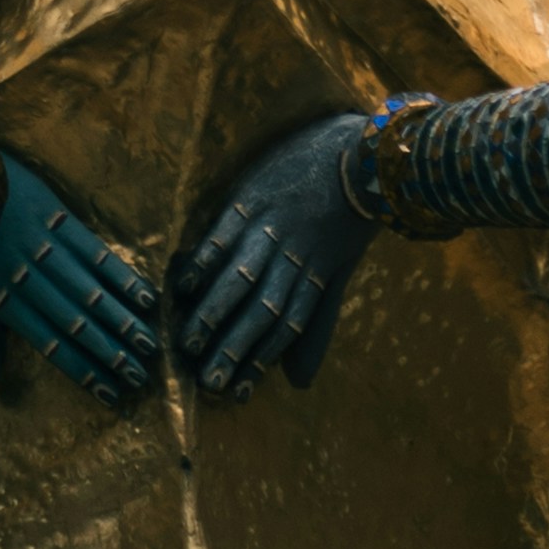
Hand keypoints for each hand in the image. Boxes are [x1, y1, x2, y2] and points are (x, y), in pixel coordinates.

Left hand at [0, 150, 159, 407]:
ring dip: (121, 318)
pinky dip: (118, 273)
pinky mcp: (54, 213)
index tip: (111, 394)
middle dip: (110, 351)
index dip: (82, 369)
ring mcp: (43, 245)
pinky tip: (143, 294)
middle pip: (75, 320)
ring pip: (88, 289)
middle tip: (142, 378)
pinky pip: (91, 248)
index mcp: (2, 300)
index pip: (50, 343)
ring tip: (150, 344)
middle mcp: (27, 277)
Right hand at [171, 114, 376, 395]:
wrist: (363, 156)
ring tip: (187, 343)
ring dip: (214, 313)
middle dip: (231, 348)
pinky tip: (184, 285)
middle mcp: (291, 260)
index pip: (284, 330)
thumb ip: (320, 322)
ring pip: (240, 279)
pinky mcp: (252, 199)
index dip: (259, 362)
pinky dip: (205, 260)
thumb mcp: (342, 272)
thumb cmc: (352, 216)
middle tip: (205, 381)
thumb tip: (302, 381)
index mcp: (314, 278)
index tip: (234, 392)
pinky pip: (224, 234)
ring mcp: (270, 229)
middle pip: (259, 311)